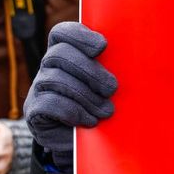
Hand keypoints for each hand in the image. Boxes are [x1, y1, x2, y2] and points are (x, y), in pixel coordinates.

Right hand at [24, 22, 116, 170]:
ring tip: (106, 110)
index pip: (62, 33)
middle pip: (60, 54)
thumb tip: (138, 57)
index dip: (80, 36)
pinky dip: (74, 111)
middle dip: (90, 71)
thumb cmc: (101, 103)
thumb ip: (113, 66)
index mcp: (65, 53)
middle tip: (112, 88)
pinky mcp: (35, 111)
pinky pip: (50, 103)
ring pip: (56, 79)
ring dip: (86, 95)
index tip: (102, 47)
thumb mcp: (108, 82)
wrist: (83, 140)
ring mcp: (38, 88)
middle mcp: (48, 67)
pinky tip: (90, 119)